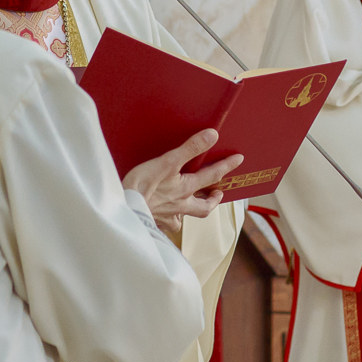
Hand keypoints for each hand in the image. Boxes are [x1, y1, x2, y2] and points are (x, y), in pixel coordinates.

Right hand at [122, 128, 242, 239]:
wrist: (123, 210)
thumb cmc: (142, 187)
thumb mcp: (167, 161)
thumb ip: (190, 149)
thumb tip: (212, 135)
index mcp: (185, 189)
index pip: (211, 176)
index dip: (226, 166)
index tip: (238, 159)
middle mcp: (180, 206)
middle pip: (203, 207)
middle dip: (212, 200)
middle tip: (218, 194)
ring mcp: (167, 217)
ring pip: (184, 218)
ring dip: (190, 212)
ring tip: (189, 206)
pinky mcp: (153, 224)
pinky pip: (166, 225)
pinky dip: (167, 221)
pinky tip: (163, 218)